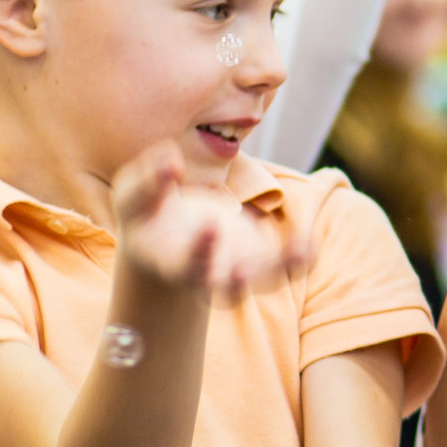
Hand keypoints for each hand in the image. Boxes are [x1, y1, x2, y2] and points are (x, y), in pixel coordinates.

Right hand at [111, 143, 311, 298]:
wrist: (164, 238)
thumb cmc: (145, 215)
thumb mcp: (134, 196)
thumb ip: (149, 181)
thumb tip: (171, 158)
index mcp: (170, 261)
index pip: (186, 264)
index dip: (200, 251)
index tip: (211, 227)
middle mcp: (204, 274)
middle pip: (221, 288)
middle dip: (234, 282)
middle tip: (243, 272)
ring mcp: (232, 269)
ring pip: (260, 278)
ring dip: (281, 268)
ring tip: (302, 252)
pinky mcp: (255, 259)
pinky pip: (281, 264)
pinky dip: (297, 259)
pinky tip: (312, 247)